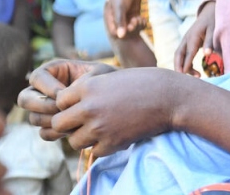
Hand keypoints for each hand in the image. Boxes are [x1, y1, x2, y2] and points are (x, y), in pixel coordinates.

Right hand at [18, 58, 115, 140]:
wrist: (118, 98)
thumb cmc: (108, 80)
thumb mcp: (99, 74)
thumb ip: (82, 81)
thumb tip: (62, 96)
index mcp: (53, 71)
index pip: (36, 77)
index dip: (46, 87)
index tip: (63, 93)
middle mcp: (44, 90)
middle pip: (25, 99)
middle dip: (43, 106)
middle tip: (63, 110)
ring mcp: (45, 109)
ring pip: (34, 118)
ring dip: (51, 121)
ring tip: (72, 119)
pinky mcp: (53, 125)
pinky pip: (44, 133)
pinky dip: (55, 133)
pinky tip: (72, 130)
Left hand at [50, 68, 182, 155]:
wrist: (171, 97)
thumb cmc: (145, 83)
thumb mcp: (113, 78)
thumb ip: (90, 89)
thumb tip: (70, 104)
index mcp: (89, 87)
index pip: (59, 101)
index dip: (68, 104)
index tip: (81, 105)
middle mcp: (89, 107)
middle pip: (58, 123)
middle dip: (69, 124)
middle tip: (84, 121)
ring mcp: (100, 127)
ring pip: (74, 141)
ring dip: (84, 137)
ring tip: (101, 129)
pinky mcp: (112, 143)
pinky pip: (94, 151)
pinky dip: (102, 146)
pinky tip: (115, 134)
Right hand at [108, 0, 143, 38]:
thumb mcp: (119, 8)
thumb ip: (120, 22)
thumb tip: (121, 37)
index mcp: (111, 19)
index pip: (114, 32)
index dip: (122, 33)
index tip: (128, 27)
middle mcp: (118, 20)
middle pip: (125, 32)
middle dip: (131, 29)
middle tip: (134, 21)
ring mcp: (127, 18)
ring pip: (133, 28)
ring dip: (137, 26)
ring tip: (138, 19)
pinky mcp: (135, 15)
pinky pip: (139, 24)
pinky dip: (141, 23)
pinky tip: (143, 18)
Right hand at [175, 0, 216, 75]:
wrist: (208, 12)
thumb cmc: (212, 21)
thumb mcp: (213, 30)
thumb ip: (210, 42)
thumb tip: (207, 54)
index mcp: (192, 37)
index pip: (188, 53)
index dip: (186, 64)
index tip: (184, 75)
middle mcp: (186, 39)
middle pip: (178, 55)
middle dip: (178, 67)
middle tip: (182, 78)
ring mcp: (185, 40)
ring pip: (179, 55)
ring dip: (183, 66)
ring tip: (196, 76)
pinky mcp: (187, 43)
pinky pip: (182, 54)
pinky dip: (185, 63)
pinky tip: (192, 70)